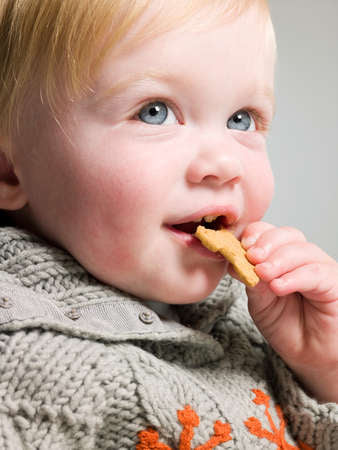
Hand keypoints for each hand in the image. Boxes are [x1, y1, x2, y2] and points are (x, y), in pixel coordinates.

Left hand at [239, 222, 337, 401]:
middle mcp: (302, 258)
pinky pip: (315, 273)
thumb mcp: (260, 301)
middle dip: (266, 243)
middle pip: (287, 235)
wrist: (307, 356)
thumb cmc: (286, 326)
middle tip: (251, 257)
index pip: (269, 233)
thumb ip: (251, 280)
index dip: (255, 234)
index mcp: (281, 257)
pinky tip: (278, 286)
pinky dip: (294, 277)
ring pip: (301, 250)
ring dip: (278, 260)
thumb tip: (236, 260)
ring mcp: (320, 268)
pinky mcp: (334, 284)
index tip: (240, 245)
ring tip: (262, 274)